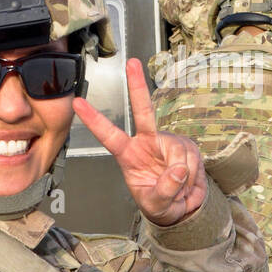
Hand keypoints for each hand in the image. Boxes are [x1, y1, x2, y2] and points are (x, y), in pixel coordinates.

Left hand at [73, 58, 207, 225]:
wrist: (183, 208)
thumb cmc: (160, 204)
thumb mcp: (156, 205)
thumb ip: (164, 190)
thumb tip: (178, 169)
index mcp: (129, 155)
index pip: (109, 136)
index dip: (94, 120)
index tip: (77, 103)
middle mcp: (147, 143)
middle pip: (143, 112)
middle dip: (137, 86)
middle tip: (131, 63)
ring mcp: (168, 142)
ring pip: (177, 152)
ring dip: (182, 175)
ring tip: (177, 186)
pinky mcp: (187, 146)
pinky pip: (192, 159)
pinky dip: (193, 174)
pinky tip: (187, 179)